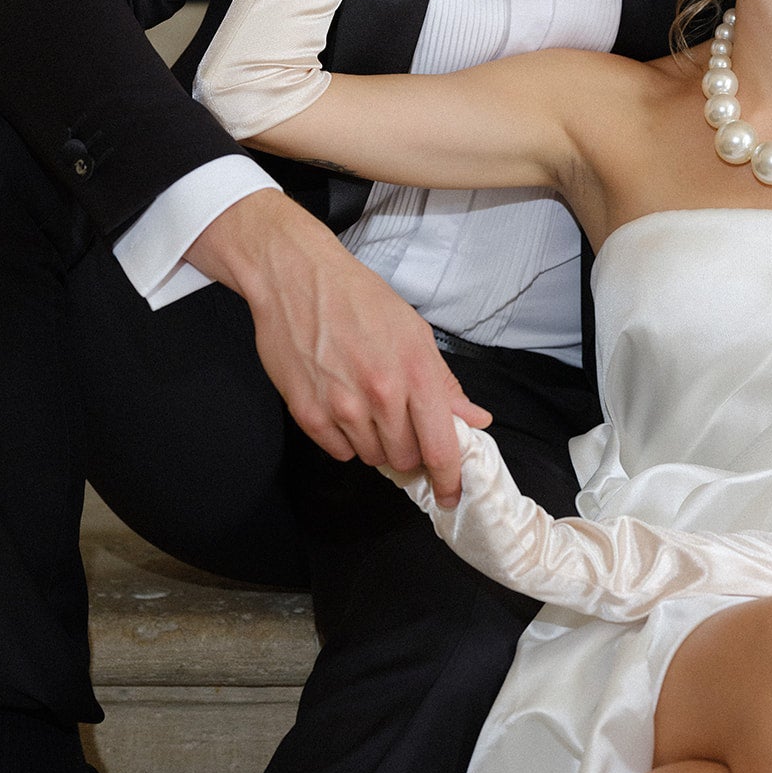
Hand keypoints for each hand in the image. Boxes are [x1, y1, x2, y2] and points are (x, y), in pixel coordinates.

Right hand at [186, 189, 490, 504]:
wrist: (296, 278)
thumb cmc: (358, 298)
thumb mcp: (414, 330)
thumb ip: (444, 382)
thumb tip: (474, 419)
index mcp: (414, 370)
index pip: (440, 446)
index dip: (449, 478)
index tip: (451, 494)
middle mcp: (380, 393)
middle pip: (406, 458)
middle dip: (410, 450)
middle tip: (402, 424)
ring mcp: (341, 406)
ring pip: (372, 457)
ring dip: (377, 442)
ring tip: (368, 405)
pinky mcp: (307, 413)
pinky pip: (338, 451)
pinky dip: (346, 438)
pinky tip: (343, 405)